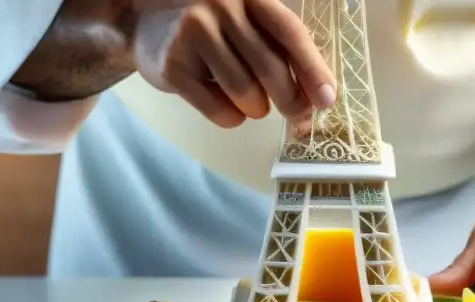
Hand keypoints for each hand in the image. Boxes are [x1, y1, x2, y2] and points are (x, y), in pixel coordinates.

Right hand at [132, 0, 336, 127]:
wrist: (146, 26)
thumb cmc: (213, 32)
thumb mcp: (247, 25)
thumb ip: (279, 49)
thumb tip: (318, 97)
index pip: (289, 32)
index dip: (312, 69)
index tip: (328, 100)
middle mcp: (222, 6)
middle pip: (270, 67)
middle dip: (290, 100)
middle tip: (297, 114)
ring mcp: (194, 32)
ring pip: (246, 93)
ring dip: (256, 108)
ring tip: (249, 100)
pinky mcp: (174, 65)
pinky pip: (219, 110)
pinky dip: (230, 117)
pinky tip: (224, 104)